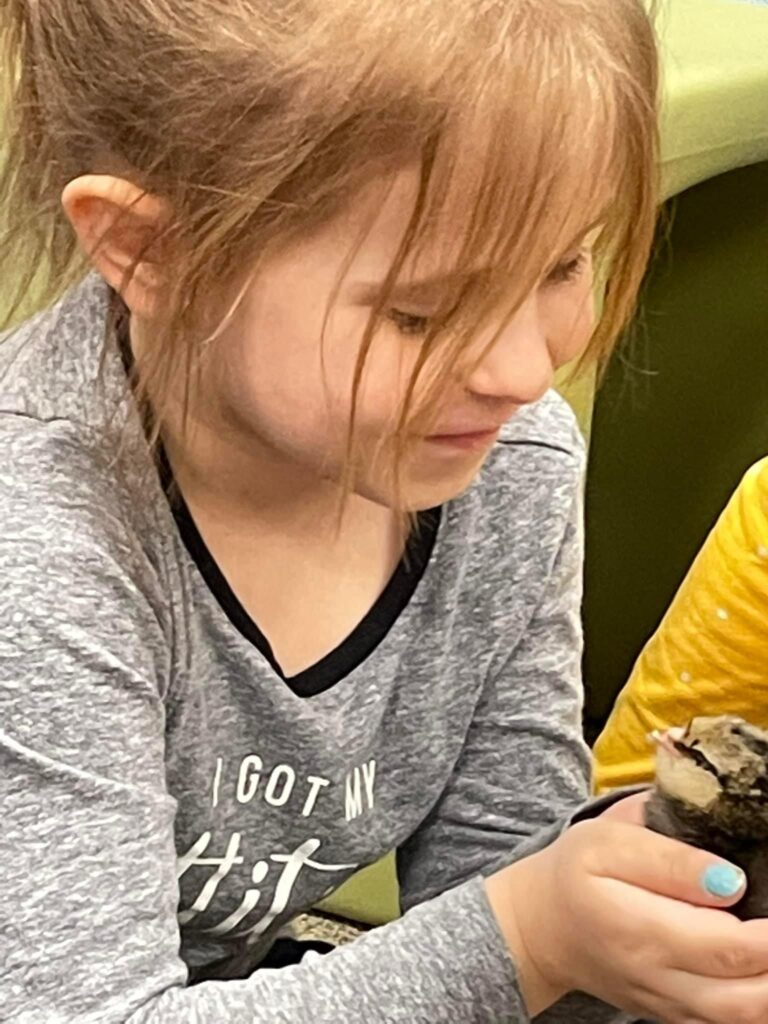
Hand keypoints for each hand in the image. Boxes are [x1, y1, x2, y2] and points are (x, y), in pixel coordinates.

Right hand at [485, 802, 767, 1023]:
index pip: (727, 945)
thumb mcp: (606, 842)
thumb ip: (668, 857)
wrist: (541, 926)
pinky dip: (754, 1001)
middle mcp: (659, 978)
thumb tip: (730, 880)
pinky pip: (727, 1023)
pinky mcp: (675, 1014)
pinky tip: (758, 968)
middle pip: (747, 997)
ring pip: (742, 1018)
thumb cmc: (574, 873)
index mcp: (640, 929)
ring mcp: (669, 1004)